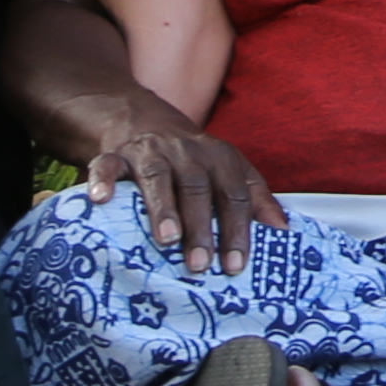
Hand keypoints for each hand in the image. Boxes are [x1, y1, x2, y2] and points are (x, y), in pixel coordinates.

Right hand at [80, 111, 286, 274]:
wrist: (144, 121)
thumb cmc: (192, 159)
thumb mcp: (229, 171)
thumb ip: (255, 198)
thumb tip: (284, 230)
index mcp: (221, 160)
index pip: (235, 195)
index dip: (237, 230)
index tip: (237, 265)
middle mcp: (189, 154)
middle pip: (198, 190)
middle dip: (201, 228)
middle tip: (201, 265)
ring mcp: (152, 152)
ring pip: (159, 179)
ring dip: (164, 209)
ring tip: (167, 238)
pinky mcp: (118, 155)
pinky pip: (108, 165)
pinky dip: (103, 180)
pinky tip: (100, 199)